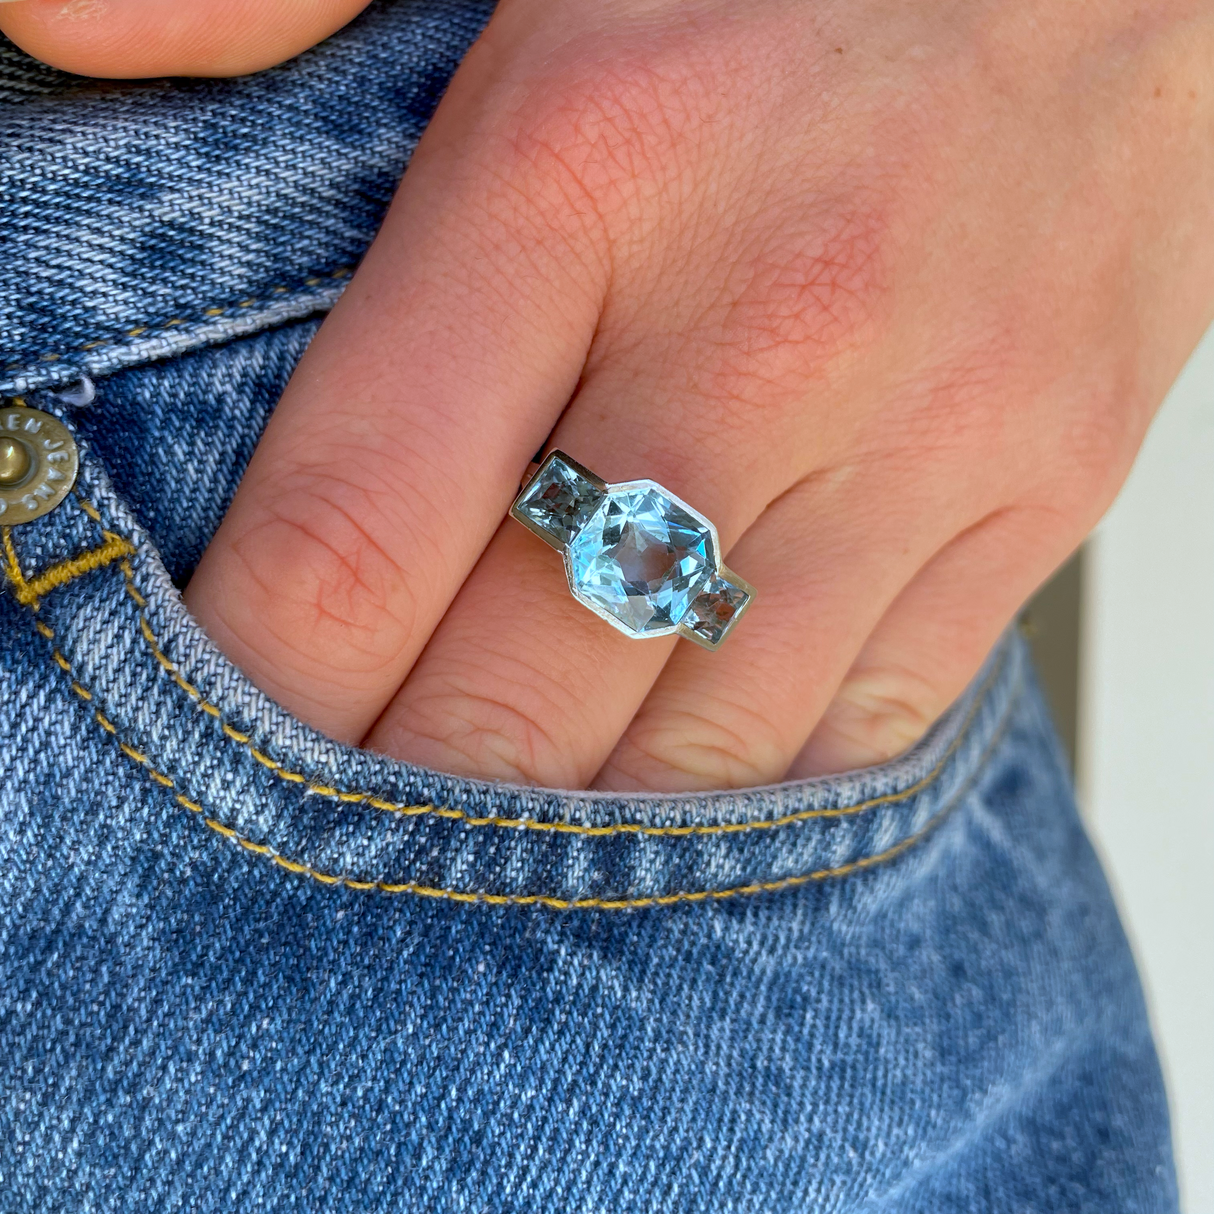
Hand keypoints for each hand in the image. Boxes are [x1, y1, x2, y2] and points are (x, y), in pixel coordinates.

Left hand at [8, 0, 1210, 791]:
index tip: (220, 754)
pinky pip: (868, 722)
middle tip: (346, 848)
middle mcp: (768, 334)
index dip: (262, 686)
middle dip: (409, 803)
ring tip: (508, 838)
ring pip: (703, 745)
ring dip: (581, 823)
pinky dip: (751, 784)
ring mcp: (929, 437)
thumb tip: (58, 20)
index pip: (365, 522)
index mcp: (591, 173)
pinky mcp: (1038, 496)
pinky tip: (687, 775)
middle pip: (524, 686)